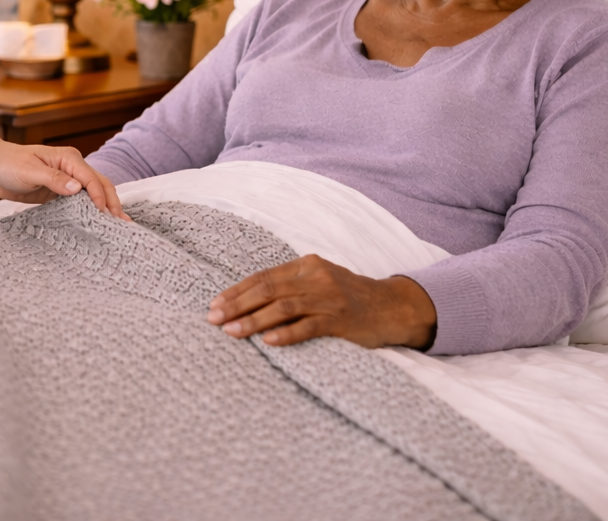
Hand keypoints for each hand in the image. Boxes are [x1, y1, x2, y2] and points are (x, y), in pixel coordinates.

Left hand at [0, 141, 130, 221]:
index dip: (99, 196)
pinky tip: (100, 222)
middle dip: (112, 203)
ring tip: (120, 225)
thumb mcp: (29, 171)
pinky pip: (81, 201)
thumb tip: (78, 188)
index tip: (103, 213)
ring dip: (107, 207)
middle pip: (100, 184)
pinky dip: (93, 211)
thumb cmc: (9, 164)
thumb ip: (53, 179)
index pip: (90, 178)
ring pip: (94, 193)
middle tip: (124, 224)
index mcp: (68, 158)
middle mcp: (73, 167)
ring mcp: (68, 179)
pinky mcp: (61, 191)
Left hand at [206, 255, 436, 349]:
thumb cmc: (349, 297)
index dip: (236, 291)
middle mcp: (316, 277)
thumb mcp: (320, 280)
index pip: (263, 276)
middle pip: (268, 290)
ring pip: (283, 307)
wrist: (393, 307)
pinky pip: (309, 327)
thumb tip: (247, 300)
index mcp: (306, 265)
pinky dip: (287, 334)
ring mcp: (329, 299)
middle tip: (214, 319)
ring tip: (232, 332)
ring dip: (254, 320)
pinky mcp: (341, 321)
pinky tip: (269, 342)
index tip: (214, 304)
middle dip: (237, 305)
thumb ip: (290, 285)